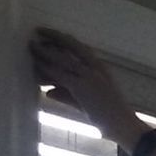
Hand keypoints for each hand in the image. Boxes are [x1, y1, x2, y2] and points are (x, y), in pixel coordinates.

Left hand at [31, 28, 142, 147]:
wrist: (124, 125)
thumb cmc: (110, 116)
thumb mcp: (88, 100)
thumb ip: (67, 94)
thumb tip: (48, 92)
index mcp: (101, 68)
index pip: (81, 48)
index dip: (66, 39)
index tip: (52, 34)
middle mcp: (96, 68)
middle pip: (72, 45)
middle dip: (55, 35)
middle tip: (40, 30)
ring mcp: (89, 76)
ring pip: (63, 58)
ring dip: (46, 50)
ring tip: (32, 45)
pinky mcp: (81, 87)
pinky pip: (59, 74)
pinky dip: (46, 68)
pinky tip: (37, 64)